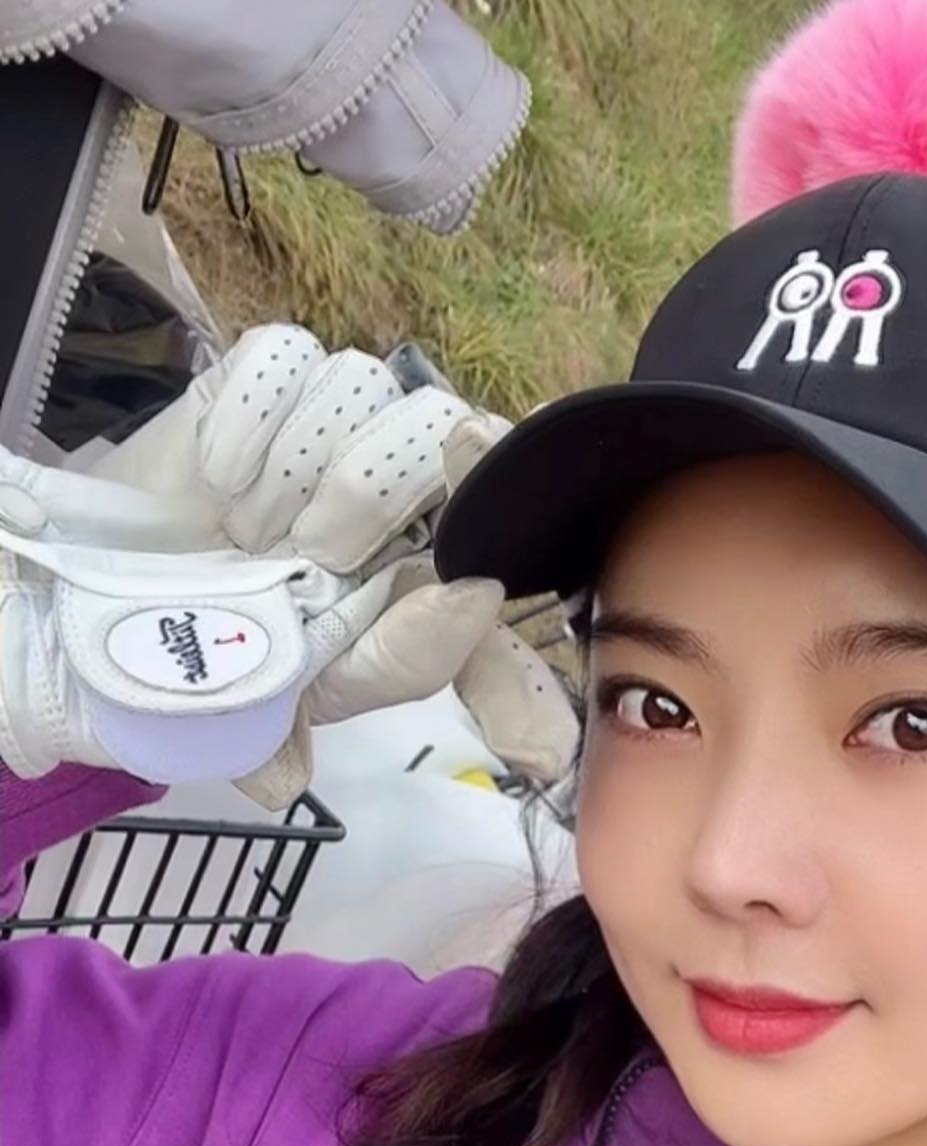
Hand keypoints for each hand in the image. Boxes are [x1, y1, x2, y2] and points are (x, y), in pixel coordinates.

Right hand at [0, 325, 574, 807]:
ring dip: (300, 469)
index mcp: (433, 561)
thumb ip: (408, 663)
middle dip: (370, 499)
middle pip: (446, 428)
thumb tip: (479, 599)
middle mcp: (402, 483)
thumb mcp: (322, 692)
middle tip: (308, 556)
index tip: (473, 512)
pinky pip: (292, 359)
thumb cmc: (230, 656)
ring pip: (368, 388)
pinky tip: (221, 480)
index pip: (507, 522)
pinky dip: (252, 422)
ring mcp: (338, 422)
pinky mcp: (269, 376)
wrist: (107, 621)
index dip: (503, 484)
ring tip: (250, 530)